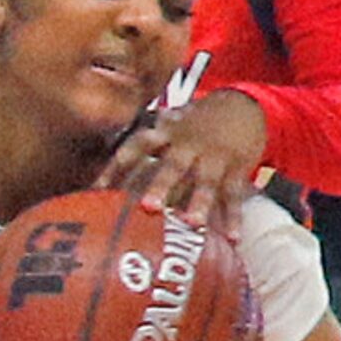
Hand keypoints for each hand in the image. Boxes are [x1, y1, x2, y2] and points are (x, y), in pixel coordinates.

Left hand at [97, 88, 267, 233]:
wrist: (242, 103)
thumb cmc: (194, 125)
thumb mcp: (166, 126)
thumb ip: (141, 153)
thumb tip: (103, 184)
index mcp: (164, 134)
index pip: (135, 148)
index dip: (116, 167)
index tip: (98, 189)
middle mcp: (187, 145)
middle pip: (172, 165)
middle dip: (160, 185)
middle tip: (149, 206)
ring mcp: (213, 156)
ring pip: (206, 181)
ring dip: (199, 202)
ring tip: (192, 223)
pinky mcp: (237, 167)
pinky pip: (234, 194)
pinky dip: (234, 216)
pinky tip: (232, 238)